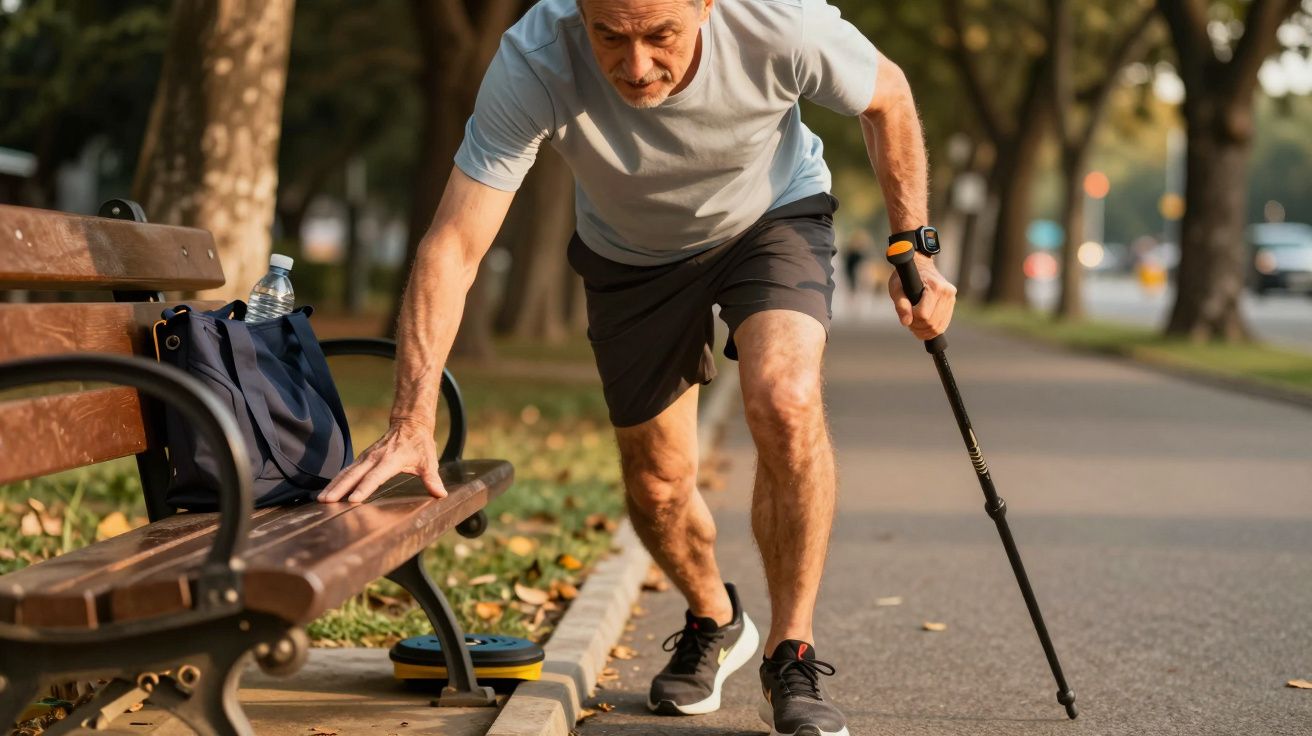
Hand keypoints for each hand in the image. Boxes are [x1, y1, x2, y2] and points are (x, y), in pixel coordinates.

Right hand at [317, 419, 446, 503]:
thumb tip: (440, 493)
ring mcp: (366, 457)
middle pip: (354, 475)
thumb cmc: (419, 445)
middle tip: (326, 502)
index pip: (375, 477)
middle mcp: (374, 458)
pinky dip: (336, 480)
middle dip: (340, 488)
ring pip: (347, 472)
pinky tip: (328, 491)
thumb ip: (432, 478)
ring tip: (321, 499)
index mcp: (391, 460)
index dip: (364, 488)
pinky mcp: (362, 458)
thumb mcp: (428, 461)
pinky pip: (347, 470)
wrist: (409, 424)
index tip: (353, 500)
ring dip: (334, 485)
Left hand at [888, 253, 957, 339]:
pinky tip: (923, 326)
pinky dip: (932, 329)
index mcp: (935, 286)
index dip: (912, 320)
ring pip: (939, 327)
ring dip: (925, 331)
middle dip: (918, 327)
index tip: (907, 315)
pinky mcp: (952, 303)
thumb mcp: (896, 288)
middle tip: (909, 323)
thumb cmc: (906, 275)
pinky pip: (943, 324)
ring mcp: (951, 298)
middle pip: (932, 323)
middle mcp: (947, 292)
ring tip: (914, 325)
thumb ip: (900, 305)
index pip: (923, 315)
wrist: (920, 264)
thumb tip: (906, 322)